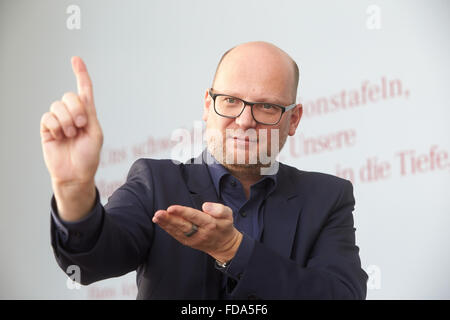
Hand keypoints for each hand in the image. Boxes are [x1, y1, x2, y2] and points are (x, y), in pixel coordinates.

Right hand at [40, 57, 102, 186]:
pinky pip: (48, 116)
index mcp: (87, 114)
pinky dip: (56, 126)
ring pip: (58, 106)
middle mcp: (72, 114)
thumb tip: (78, 99)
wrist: (76, 173)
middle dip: (77, 110)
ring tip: (71, 135)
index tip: (76, 59)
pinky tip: (60, 137)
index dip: (80, 74)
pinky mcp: (47, 128)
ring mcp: (59, 121)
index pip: (84, 89)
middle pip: (69, 96)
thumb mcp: (95, 133)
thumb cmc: (89, 156)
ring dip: (67, 121)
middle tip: (81, 126)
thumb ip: (88, 113)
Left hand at [152, 202, 242, 262]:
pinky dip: (167, 228)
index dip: (182, 212)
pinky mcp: (187, 242)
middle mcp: (200, 233)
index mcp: (210, 224)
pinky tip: (159, 222)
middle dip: (170, 219)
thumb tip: (205, 206)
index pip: (195, 217)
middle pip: (183, 226)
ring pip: (177, 231)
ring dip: (166, 224)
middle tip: (159, 213)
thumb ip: (219, 209)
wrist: (224, 245)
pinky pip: (176, 235)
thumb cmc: (224, 226)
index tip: (171, 208)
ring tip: (156, 216)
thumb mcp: (228, 215)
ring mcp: (193, 239)